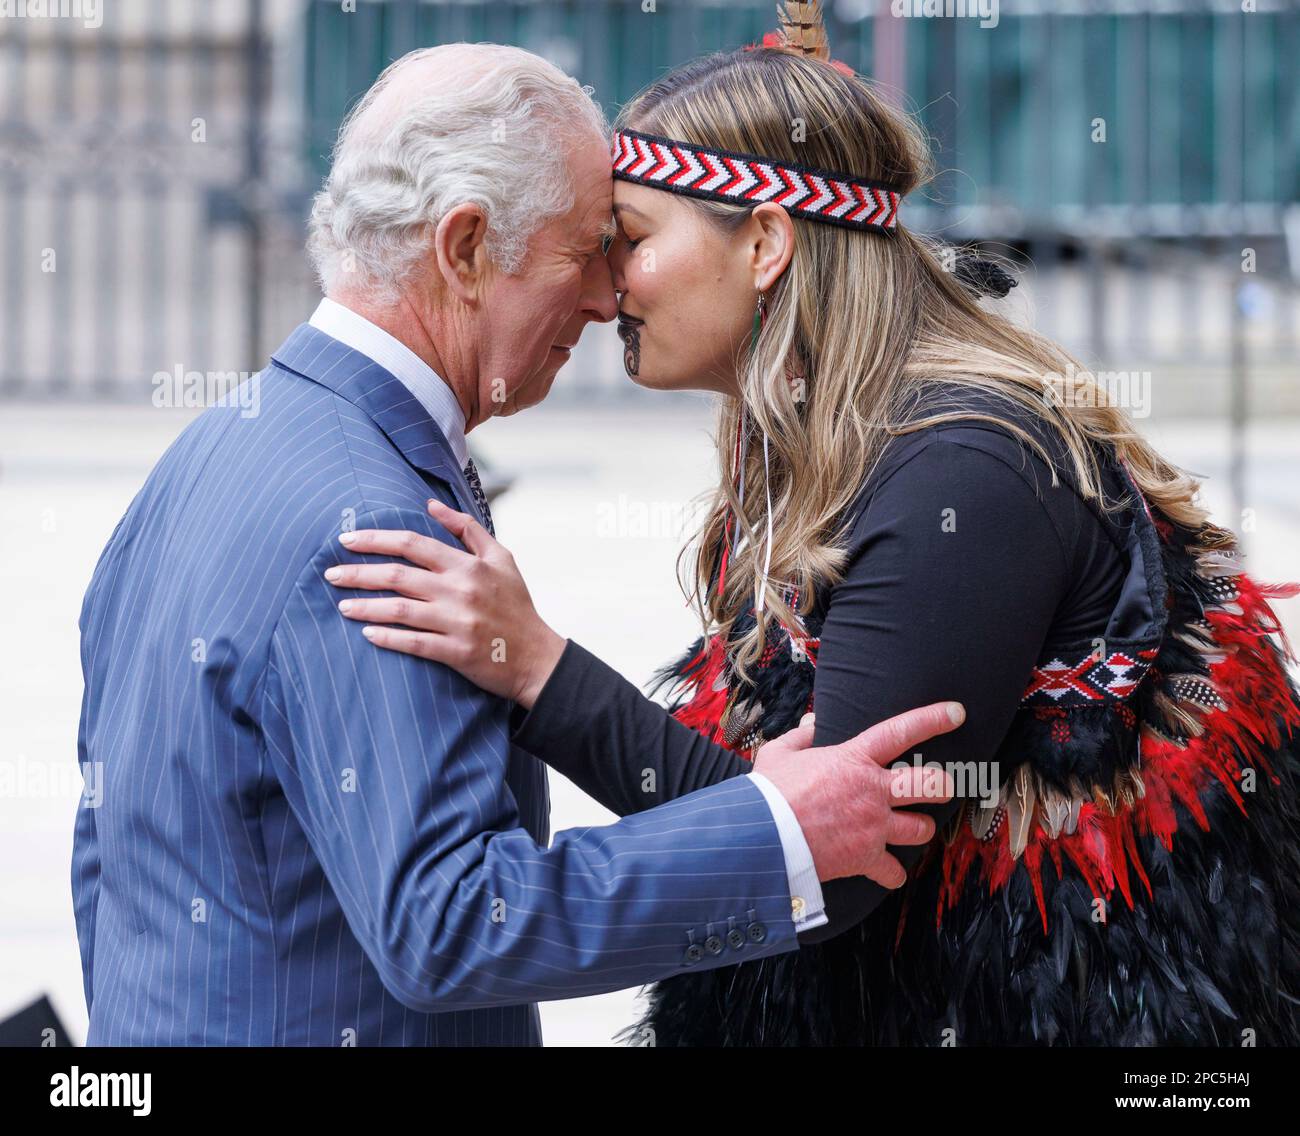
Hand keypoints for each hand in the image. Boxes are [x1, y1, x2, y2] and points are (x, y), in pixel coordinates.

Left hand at [325, 499, 566, 706]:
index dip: (376, 539)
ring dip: (366, 606)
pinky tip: (367, 634)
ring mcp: (457, 621)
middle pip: (398, 575)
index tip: (347, 539)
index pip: (412, 543)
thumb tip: (431, 505)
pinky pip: (414, 643)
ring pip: (400, 610)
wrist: (537, 656)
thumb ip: (467, 529)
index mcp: (468, 565)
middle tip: (331, 574)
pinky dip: (387, 638)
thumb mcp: (501, 558)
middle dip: (358, 573)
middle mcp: (460, 590)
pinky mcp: (456, 652)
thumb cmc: (516, 605)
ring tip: (342, 605)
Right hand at [752, 702, 962, 887]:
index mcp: (854, 759)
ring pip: (921, 828)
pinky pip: (893, 871)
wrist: (763, 837)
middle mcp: (873, 791)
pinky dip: (891, 873)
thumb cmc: (769, 793)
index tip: (957, 712)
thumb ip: (801, 736)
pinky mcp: (866, 858)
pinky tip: (888, 871)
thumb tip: (813, 723)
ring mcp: (874, 826)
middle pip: (931, 784)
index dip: (933, 719)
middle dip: (943, 784)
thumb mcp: (779, 753)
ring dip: (920, 828)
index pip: (901, 732)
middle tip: (942, 786)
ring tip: (913, 827)